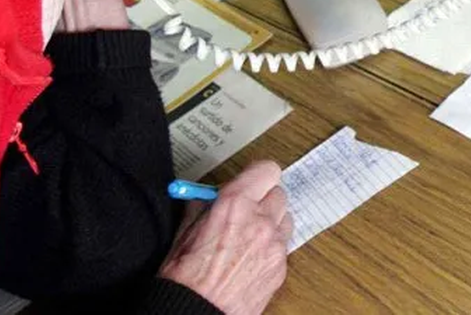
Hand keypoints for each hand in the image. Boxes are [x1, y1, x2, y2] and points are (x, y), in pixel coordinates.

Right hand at [158, 161, 292, 314]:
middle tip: (246, 211)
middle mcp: (260, 221)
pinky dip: (272, 247)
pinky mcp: (281, 266)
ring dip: (271, 222)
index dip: (257, 176)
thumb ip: (203, 206)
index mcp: (235, 205)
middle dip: (263, 199)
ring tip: (249, 236)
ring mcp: (275, 245)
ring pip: (285, 218)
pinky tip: (251, 258)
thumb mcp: (185, 232)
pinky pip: (284, 245)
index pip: (267, 170)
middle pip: (278, 193)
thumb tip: (209, 196)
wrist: (197, 313)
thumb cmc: (185, 278)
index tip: (251, 182)